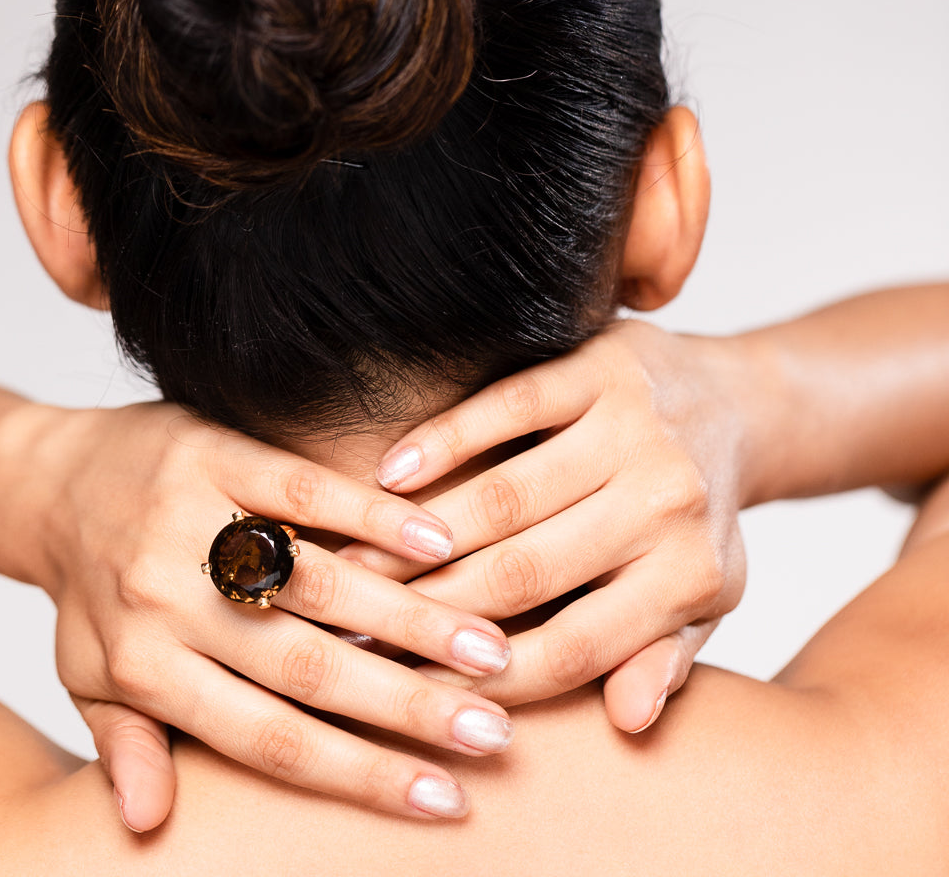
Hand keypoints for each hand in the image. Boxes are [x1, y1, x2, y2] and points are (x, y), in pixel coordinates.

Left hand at [16, 401, 512, 828]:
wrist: (52, 478)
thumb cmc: (89, 590)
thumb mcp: (90, 678)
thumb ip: (128, 743)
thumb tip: (146, 826)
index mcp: (144, 670)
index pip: (269, 740)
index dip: (362, 775)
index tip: (444, 798)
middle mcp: (169, 604)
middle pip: (307, 669)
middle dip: (408, 706)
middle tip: (490, 731)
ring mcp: (196, 523)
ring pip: (320, 584)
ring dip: (411, 616)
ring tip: (488, 648)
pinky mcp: (219, 456)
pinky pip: (308, 492)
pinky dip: (376, 518)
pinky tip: (441, 538)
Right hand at [343, 320, 747, 731]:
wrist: (734, 405)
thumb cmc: (700, 518)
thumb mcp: (702, 598)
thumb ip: (664, 657)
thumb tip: (629, 723)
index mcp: (690, 574)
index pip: (575, 649)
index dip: (486, 680)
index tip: (414, 692)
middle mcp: (667, 502)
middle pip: (526, 573)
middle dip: (432, 609)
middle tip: (359, 629)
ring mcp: (634, 428)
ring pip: (508, 494)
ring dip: (423, 532)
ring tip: (357, 560)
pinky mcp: (601, 367)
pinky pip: (510, 407)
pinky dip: (445, 440)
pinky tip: (391, 474)